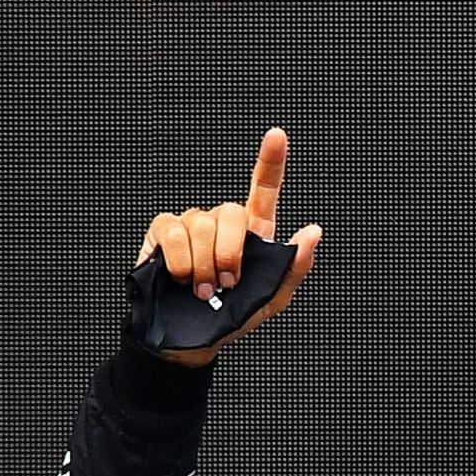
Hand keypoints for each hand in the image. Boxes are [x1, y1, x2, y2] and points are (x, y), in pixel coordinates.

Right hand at [138, 128, 324, 363]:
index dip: (270, 161)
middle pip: (231, 211)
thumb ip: (293, 268)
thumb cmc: (231, 318)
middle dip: (230, 252)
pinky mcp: (162, 231)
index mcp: (252, 234)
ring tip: (202, 290)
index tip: (277, 135)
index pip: (263, 189)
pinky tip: (180, 278)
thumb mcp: (271, 302)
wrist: (190, 340)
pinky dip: (179, 259)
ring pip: (201, 224)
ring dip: (203, 265)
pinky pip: (172, 230)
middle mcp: (221, 223)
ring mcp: (190, 224)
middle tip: (226, 284)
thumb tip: (313, 232)